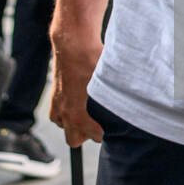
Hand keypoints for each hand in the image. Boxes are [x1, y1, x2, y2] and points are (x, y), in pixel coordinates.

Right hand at [48, 23, 103, 146]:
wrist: (73, 45)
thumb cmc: (92, 61)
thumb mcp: (108, 82)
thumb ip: (115, 100)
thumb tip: (129, 106)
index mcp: (79, 114)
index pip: (95, 136)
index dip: (104, 132)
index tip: (109, 127)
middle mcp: (66, 112)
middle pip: (74, 139)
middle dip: (85, 134)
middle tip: (96, 123)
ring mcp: (57, 104)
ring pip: (63, 126)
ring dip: (73, 124)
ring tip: (84, 114)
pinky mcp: (53, 96)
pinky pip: (55, 115)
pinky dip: (63, 114)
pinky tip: (74, 104)